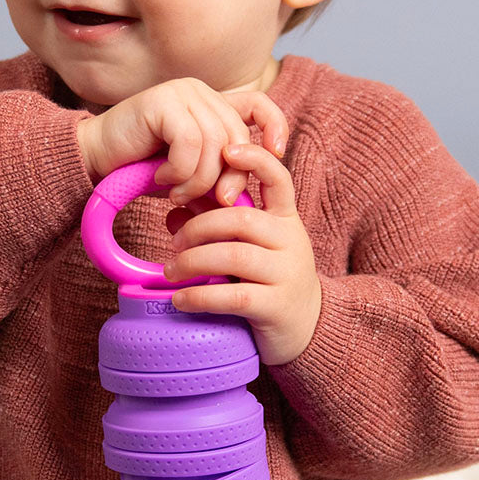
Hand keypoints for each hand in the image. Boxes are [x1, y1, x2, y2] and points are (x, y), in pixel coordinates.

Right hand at [76, 78, 287, 205]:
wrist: (95, 160)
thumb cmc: (143, 168)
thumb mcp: (192, 174)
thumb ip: (220, 176)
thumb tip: (250, 197)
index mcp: (212, 104)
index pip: (259, 105)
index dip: (274, 128)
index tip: (274, 157)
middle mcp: (200, 92)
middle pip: (238, 137)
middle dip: (231, 177)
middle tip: (213, 203)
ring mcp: (181, 93)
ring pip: (215, 144)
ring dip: (199, 181)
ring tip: (177, 194)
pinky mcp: (162, 102)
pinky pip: (190, 144)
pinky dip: (180, 171)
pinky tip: (162, 179)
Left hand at [162, 142, 321, 364]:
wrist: (307, 328)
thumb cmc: (269, 280)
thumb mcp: (247, 248)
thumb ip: (215, 225)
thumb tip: (173, 210)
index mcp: (285, 219)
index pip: (278, 179)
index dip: (255, 159)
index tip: (226, 151)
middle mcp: (290, 241)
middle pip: (241, 219)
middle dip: (198, 227)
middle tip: (174, 242)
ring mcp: (286, 274)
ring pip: (234, 256)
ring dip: (193, 261)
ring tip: (171, 271)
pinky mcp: (276, 307)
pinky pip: (233, 295)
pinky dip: (200, 296)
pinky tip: (180, 299)